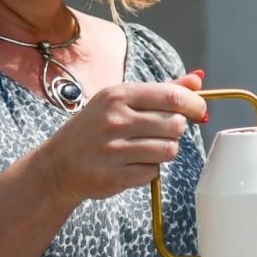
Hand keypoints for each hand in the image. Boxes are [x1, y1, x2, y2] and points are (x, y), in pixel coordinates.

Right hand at [36, 72, 206, 203]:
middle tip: (158, 132)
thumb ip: (161, 91)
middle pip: (175, 125)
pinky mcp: (113, 176)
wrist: (58, 165)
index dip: (194, 104)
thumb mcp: (121, 101)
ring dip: (164, 151)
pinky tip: (130, 164)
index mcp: (118, 95)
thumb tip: (198, 80)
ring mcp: (112, 150)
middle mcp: (114, 120)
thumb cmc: (96, 128)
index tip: (198, 111)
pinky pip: (153, 172)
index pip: (172, 96)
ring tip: (144, 148)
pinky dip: (149, 170)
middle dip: (175, 130)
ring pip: (169, 150)